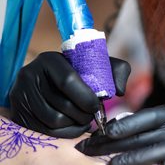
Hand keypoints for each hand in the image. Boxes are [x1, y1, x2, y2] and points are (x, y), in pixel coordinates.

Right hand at [9, 51, 130, 137]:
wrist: (51, 78)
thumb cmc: (80, 70)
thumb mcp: (98, 63)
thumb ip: (116, 70)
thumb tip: (118, 90)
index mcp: (50, 59)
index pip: (68, 80)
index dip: (86, 97)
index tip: (97, 106)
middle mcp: (30, 75)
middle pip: (62, 104)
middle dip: (84, 114)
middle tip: (93, 115)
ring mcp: (21, 94)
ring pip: (54, 120)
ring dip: (75, 124)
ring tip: (85, 119)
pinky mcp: (18, 112)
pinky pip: (45, 131)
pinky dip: (65, 133)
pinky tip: (74, 126)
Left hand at [75, 105, 164, 164]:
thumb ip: (148, 122)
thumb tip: (117, 128)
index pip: (140, 120)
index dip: (118, 127)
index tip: (98, 133)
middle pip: (137, 139)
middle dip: (109, 146)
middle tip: (87, 150)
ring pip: (148, 156)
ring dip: (124, 161)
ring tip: (106, 164)